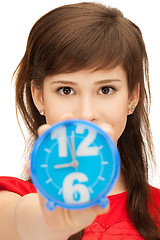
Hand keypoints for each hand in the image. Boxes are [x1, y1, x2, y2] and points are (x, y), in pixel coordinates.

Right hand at [36, 117, 109, 237]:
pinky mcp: (43, 171)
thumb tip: (103, 205)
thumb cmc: (78, 211)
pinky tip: (30, 164)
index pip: (98, 147)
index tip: (107, 129)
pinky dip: (32, 164)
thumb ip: (95, 207)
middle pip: (73, 137)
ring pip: (52, 144)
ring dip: (48, 134)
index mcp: (89, 166)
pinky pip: (36, 166)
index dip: (103, 136)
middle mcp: (73, 160)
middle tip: (69, 117)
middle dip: (71, 124)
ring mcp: (57, 163)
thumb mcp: (89, 210)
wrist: (59, 219)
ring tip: (45, 130)